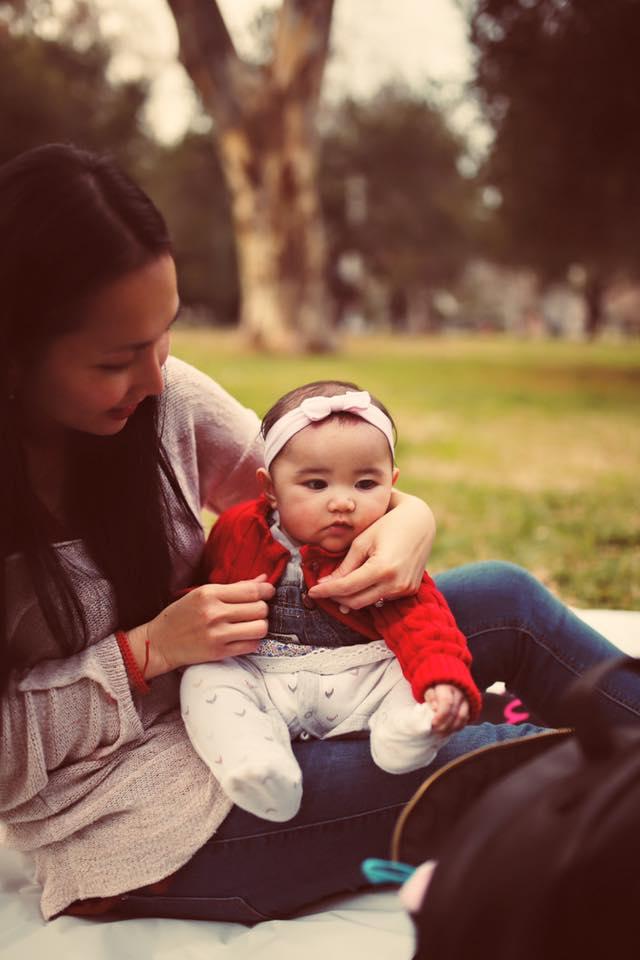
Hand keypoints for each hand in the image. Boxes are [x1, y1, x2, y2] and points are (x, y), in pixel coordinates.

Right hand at [128, 576, 273, 677]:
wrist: (160, 642)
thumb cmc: (181, 615)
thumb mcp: (202, 593)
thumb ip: (234, 587)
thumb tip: (263, 580)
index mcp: (209, 593)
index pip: (251, 590)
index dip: (266, 591)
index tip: (269, 592)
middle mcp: (214, 613)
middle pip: (260, 609)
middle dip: (262, 608)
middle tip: (255, 610)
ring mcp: (217, 634)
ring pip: (260, 628)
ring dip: (260, 626)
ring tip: (251, 624)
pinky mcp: (218, 652)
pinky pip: (251, 646)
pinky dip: (253, 641)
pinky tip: (244, 637)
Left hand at [308, 490, 434, 609]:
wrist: (420, 522)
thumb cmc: (388, 525)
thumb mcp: (362, 543)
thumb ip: (345, 566)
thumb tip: (326, 583)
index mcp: (382, 569)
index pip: (346, 587)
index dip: (326, 590)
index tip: (312, 590)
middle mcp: (396, 584)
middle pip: (356, 602)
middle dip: (336, 597)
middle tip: (322, 588)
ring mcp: (404, 589)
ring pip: (368, 603)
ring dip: (351, 597)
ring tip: (338, 586)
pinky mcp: (409, 590)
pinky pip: (382, 598)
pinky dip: (368, 594)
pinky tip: (360, 584)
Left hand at [424, 684, 468, 733]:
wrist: (449, 682)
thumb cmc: (436, 687)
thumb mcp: (429, 689)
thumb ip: (431, 698)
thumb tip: (435, 708)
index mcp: (448, 686)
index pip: (447, 703)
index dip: (441, 715)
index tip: (433, 723)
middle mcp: (460, 693)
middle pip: (454, 712)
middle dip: (444, 725)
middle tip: (435, 731)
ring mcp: (467, 700)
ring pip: (462, 718)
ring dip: (451, 728)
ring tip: (441, 734)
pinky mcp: (470, 707)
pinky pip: (466, 720)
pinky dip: (457, 727)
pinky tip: (449, 731)